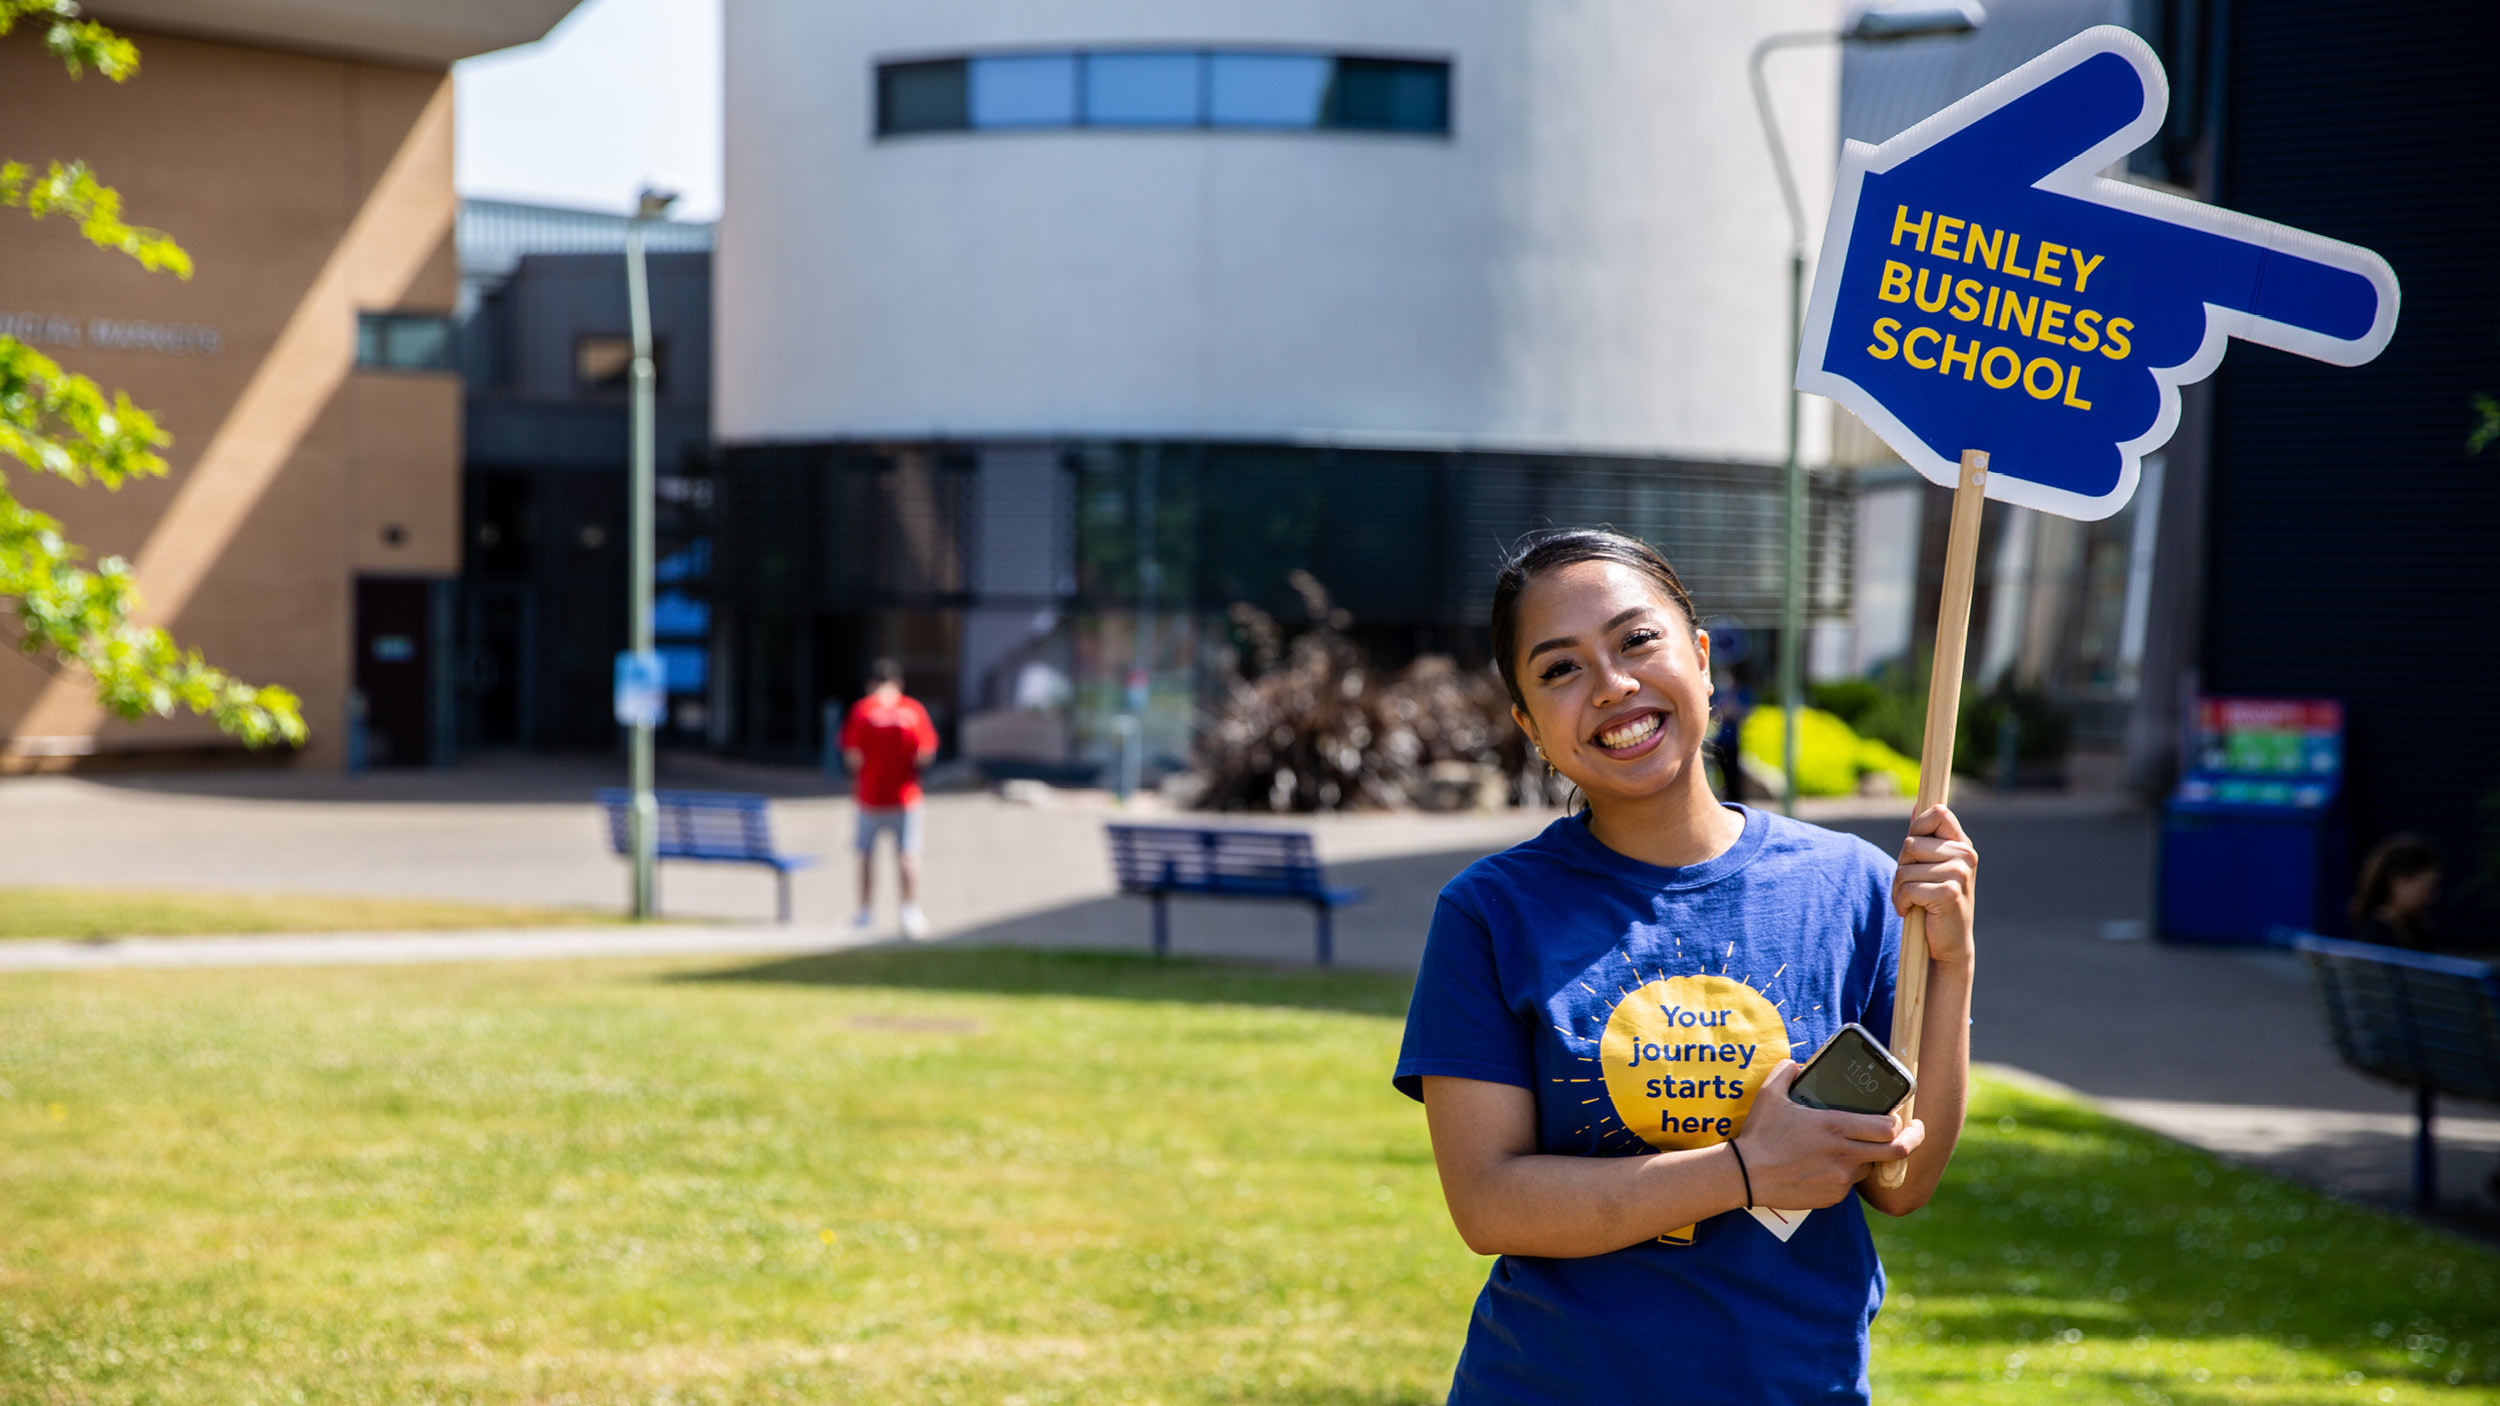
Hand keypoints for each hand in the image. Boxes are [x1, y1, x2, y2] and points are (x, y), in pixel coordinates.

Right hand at [1733, 1061, 1922, 1209]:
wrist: (1746, 1175)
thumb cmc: (1759, 1134)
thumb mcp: (1769, 1095)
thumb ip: (1786, 1072)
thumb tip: (1797, 1063)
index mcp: (1835, 1126)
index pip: (1888, 1127)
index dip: (1900, 1122)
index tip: (1900, 1117)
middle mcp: (1844, 1154)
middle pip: (1896, 1151)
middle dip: (1912, 1140)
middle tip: (1915, 1133)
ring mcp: (1840, 1178)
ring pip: (1869, 1167)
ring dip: (1868, 1158)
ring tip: (1850, 1149)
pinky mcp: (1832, 1196)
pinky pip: (1848, 1184)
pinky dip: (1844, 1174)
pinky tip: (1825, 1167)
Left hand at [1895, 803, 1975, 964]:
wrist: (1948, 943)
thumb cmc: (1934, 901)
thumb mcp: (1932, 866)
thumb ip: (1925, 837)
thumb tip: (1916, 804)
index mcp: (1962, 845)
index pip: (1938, 813)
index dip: (1917, 826)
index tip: (1915, 853)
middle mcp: (1965, 856)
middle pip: (1910, 843)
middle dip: (1902, 866)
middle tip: (1913, 886)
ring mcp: (1959, 874)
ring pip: (1905, 868)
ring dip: (1899, 889)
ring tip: (1912, 901)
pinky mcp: (1949, 893)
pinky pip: (1908, 888)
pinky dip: (1900, 902)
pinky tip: (1910, 911)